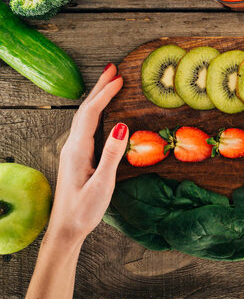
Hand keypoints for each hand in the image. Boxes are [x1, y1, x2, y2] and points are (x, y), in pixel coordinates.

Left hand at [46, 64, 126, 244]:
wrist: (66, 229)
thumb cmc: (84, 210)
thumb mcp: (102, 185)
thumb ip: (112, 155)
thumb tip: (121, 125)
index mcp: (78, 150)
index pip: (91, 114)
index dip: (104, 94)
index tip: (119, 78)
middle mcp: (73, 146)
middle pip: (85, 110)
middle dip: (99, 88)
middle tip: (113, 68)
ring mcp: (74, 151)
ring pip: (85, 117)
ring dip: (97, 98)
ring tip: (110, 83)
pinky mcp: (77, 157)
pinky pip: (87, 126)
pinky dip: (97, 112)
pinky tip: (103, 112)